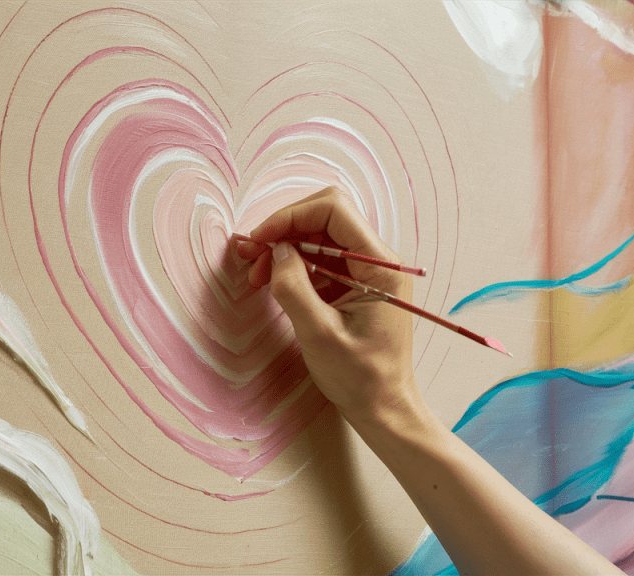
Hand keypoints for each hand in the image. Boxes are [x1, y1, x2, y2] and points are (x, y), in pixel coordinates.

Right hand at [237, 187, 417, 424]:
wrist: (383, 408)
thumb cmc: (359, 377)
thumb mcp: (319, 334)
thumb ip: (294, 287)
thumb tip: (274, 251)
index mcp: (381, 267)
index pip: (334, 211)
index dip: (291, 217)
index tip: (260, 240)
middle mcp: (378, 261)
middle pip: (324, 218)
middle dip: (284, 231)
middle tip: (250, 255)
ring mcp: (367, 272)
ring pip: (319, 238)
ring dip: (285, 249)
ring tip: (256, 275)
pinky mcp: (355, 285)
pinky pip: (321, 260)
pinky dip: (294, 266)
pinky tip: (272, 283)